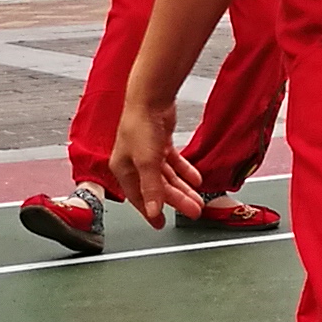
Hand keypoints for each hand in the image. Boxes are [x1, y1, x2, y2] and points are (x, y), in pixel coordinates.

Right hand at [109, 92, 200, 226]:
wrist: (151, 97)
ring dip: (183, 188)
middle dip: (176, 200)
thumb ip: (152, 188)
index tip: (160, 224)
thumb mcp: (147, 162)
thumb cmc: (140, 125)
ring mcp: (147, 152)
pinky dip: (184, 171)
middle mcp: (133, 162)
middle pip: (157, 188)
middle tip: (193, 210)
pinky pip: (173, 162)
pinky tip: (195, 179)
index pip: (138, 197)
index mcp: (123, 169)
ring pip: (167, 177)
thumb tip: (153, 210)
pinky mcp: (159, 142)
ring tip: (198, 199)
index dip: (150, 212)